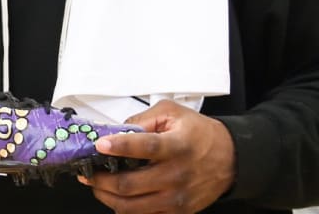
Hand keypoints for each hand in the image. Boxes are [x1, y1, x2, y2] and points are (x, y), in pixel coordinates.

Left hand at [79, 100, 233, 213]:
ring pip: (132, 207)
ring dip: (107, 197)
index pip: (144, 147)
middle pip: (129, 184)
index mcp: (177, 146)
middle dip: (100, 180)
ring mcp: (177, 198)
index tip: (99, 145)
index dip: (119, 146)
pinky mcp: (178, 212)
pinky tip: (117, 196)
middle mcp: (177, 175)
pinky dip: (125, 208)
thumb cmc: (200, 134)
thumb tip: (116, 130)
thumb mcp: (173, 114)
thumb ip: (143, 119)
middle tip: (87, 172)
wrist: (231, 158)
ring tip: (96, 186)